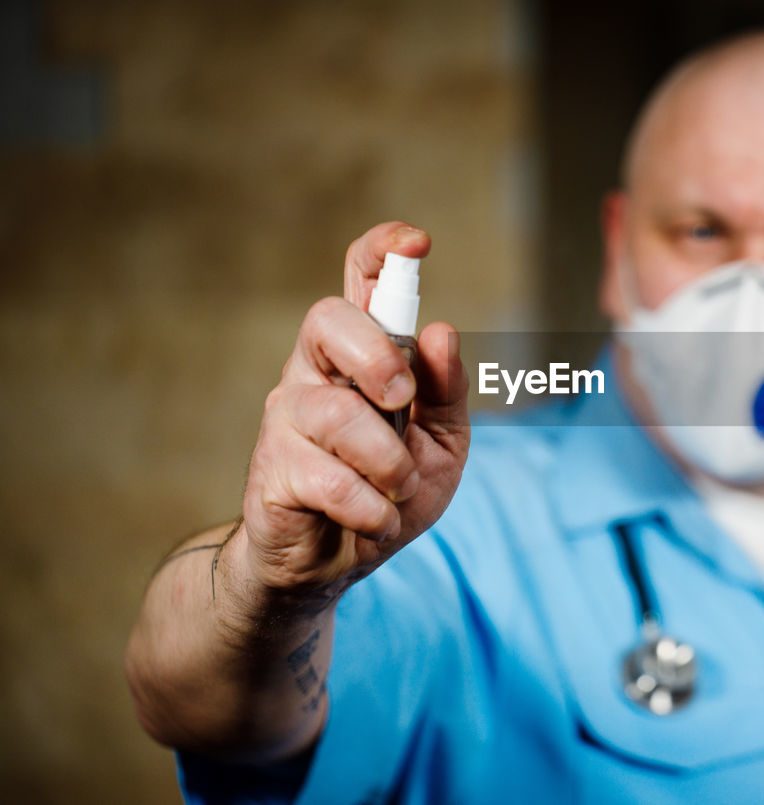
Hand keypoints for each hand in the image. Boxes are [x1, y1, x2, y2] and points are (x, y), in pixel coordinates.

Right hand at [235, 222, 469, 601]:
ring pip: (338, 413)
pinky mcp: (271, 469)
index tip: (418, 242)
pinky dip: (370, 507)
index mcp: (362, 356)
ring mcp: (286, 417)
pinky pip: (328, 478)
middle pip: (327, 320)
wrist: (341, 565)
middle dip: (377, 357)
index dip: (383, 252)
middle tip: (403, 400)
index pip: (360, 281)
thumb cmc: (391, 490)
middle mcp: (316, 372)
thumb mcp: (442, 441)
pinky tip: (374, 518)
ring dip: (389, 462)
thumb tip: (442, 332)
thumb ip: (447, 390)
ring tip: (398, 489)